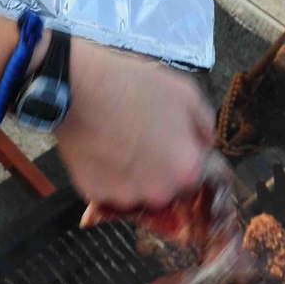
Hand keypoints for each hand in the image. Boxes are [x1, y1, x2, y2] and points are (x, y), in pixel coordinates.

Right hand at [55, 39, 214, 208]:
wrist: (79, 87)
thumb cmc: (132, 86)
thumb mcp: (184, 92)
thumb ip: (203, 126)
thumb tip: (205, 145)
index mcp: (187, 170)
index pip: (195, 176)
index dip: (182, 157)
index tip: (168, 141)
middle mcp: (159, 192)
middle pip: (166, 189)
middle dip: (159, 169)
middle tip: (142, 139)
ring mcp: (125, 197)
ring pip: (137, 192)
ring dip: (133, 175)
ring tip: (119, 141)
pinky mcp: (95, 195)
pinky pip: (108, 190)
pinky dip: (107, 176)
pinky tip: (102, 149)